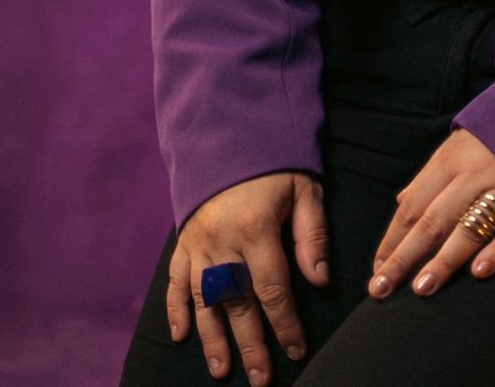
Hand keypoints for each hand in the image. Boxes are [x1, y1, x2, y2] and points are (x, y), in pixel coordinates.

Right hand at [167, 171, 329, 382]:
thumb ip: (312, 235)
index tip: (295, 351)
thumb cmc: (276, 163)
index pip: (272, 289)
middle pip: (237, 303)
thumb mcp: (304, 190)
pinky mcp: (183, 239)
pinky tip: (180, 335)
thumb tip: (320, 280)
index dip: (285, 324)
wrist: (232, 132)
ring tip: (221, 370)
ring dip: (212, 337)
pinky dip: (175, 308)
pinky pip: (175, 279)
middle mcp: (221, 240)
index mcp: (255, 228)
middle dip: (250, 344)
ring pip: (203, 299)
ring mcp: (198, 241)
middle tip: (261, 380)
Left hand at [367, 127, 494, 300]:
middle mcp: (474, 174)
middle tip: (381, 289)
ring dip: (444, 261)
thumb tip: (401, 203)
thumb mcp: (459, 143)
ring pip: (469, 228)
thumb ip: (431, 175)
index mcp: (451, 159)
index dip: (392, 239)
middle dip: (404, 258)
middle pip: (432, 221)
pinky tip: (479, 272)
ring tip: (422, 289)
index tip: (377, 270)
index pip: (413, 206)